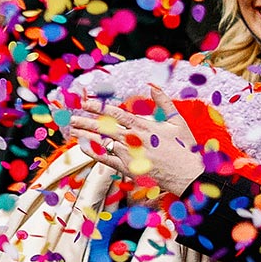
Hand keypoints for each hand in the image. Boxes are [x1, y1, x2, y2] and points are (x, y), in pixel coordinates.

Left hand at [73, 88, 203, 195]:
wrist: (188, 175)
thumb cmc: (185, 148)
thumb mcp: (177, 121)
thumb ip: (164, 102)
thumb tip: (153, 86)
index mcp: (143, 126)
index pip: (115, 113)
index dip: (98, 106)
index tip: (85, 102)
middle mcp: (132, 139)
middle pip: (104, 127)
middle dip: (86, 120)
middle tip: (72, 116)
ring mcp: (128, 154)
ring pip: (102, 142)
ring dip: (86, 135)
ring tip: (73, 130)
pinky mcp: (127, 169)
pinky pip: (105, 159)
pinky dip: (93, 152)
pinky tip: (82, 147)